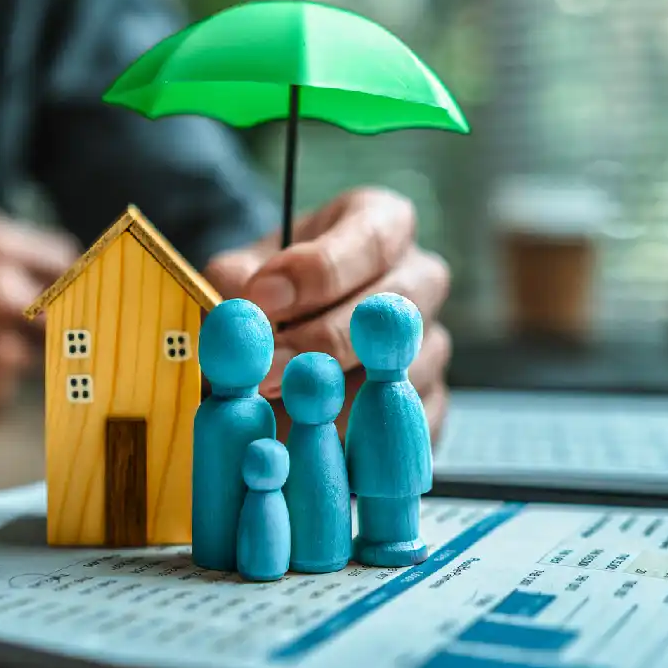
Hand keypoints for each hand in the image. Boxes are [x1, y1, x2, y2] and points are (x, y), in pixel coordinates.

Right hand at [0, 196, 78, 421]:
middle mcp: (6, 297)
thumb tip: (1, 222)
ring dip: (17, 345)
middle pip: (66, 306)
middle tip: (27, 317)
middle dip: (50, 311)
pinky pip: (9, 381)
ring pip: (39, 348)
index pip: (64, 258)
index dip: (57, 270)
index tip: (50, 282)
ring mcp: (1, 347)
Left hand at [203, 187, 451, 437]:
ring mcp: (431, 343)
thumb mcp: (243, 270)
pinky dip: (362, 438)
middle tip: (267, 369)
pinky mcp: (430, 402)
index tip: (264, 297)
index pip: (373, 238)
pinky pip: (408, 425)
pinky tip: (314, 444)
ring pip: (404, 373)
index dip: (319, 270)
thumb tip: (242, 310)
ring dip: (340, 397)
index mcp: (381, 224)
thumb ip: (235, 281)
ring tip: (280, 411)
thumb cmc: (268, 290)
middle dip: (324, 342)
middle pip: (394, 311)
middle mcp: (419, 279)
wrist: (280, 336)